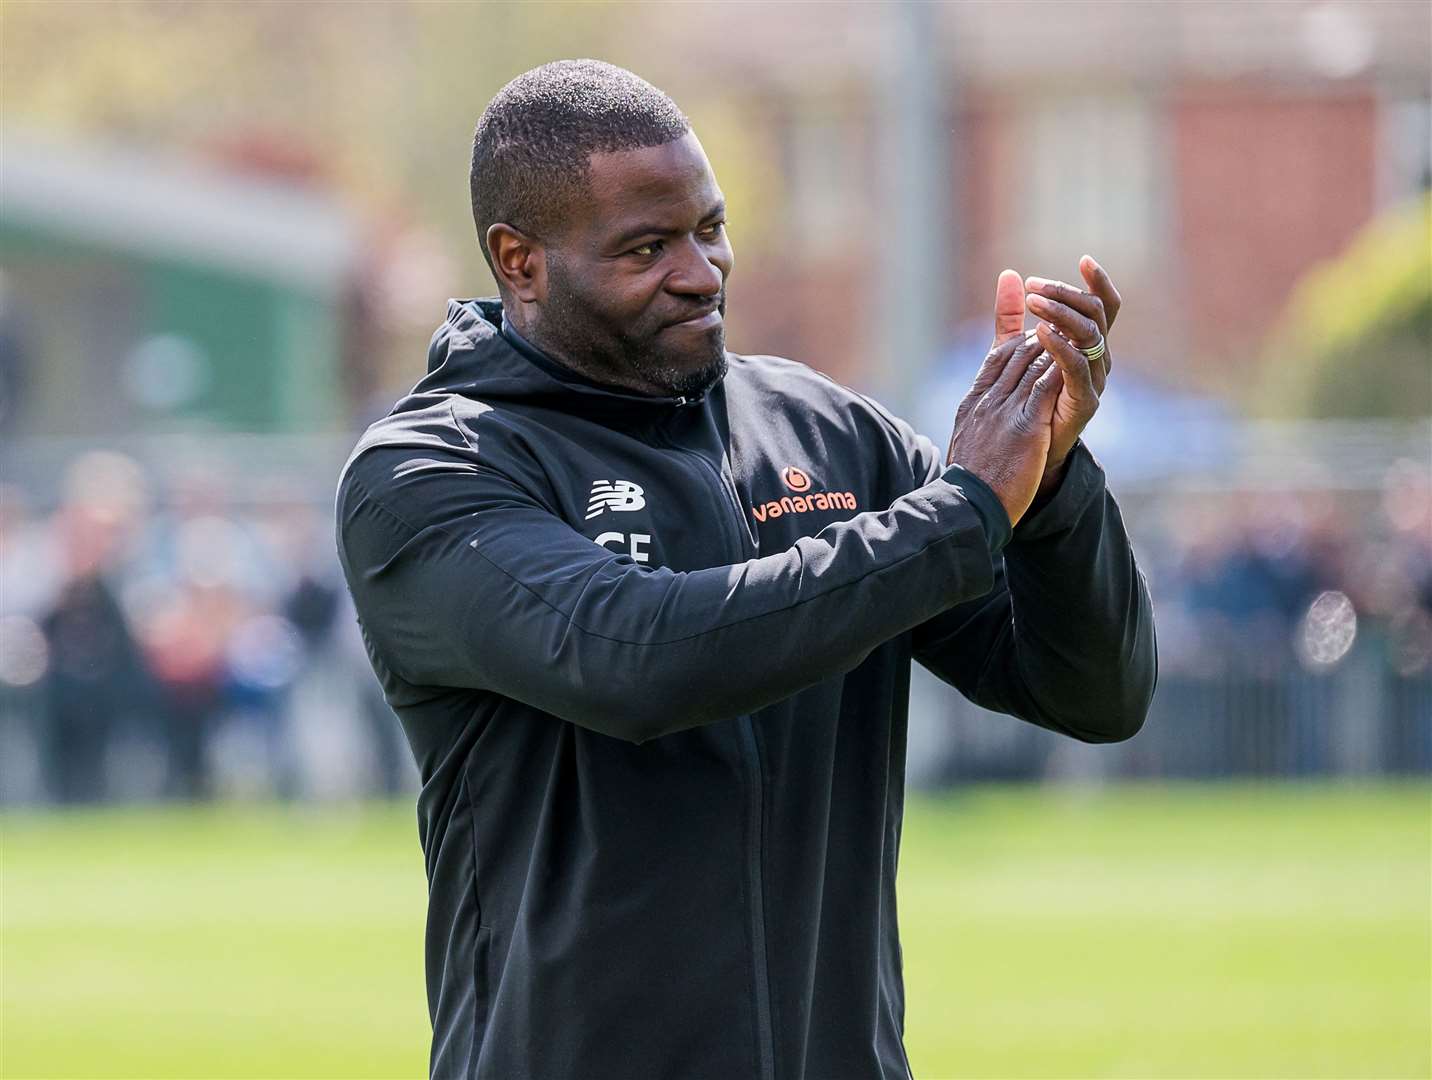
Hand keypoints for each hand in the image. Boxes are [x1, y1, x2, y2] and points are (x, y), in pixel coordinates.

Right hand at [945, 331, 1059, 527]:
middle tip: (1065, 325)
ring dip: (1056, 345)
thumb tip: (982, 418)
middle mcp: (987, 400)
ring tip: (1076, 334)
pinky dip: (1062, 367)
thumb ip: (977, 423)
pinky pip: (1046, 386)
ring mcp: (1005, 411)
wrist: (967, 506)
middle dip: (1042, 336)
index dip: (1017, 339)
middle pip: (1017, 353)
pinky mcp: (1026, 426)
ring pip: (1033, 363)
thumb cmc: (969, 484)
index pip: (996, 358)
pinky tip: (1078, 358)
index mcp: (973, 403)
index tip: (1035, 331)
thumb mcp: (968, 444)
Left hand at [1023, 256, 1120, 487]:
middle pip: (1097, 314)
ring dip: (1062, 313)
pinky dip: (1061, 346)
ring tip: (1034, 302)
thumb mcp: (1012, 351)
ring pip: (1090, 334)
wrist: (1021, 454)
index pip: (1103, 306)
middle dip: (1067, 294)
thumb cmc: (1021, 400)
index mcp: (1086, 345)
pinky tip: (1040, 331)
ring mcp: (1094, 380)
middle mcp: (1097, 359)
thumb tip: (1009, 274)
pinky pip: (1078, 367)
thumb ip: (1010, 316)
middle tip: (1035, 286)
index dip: (1099, 282)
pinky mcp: (1084, 402)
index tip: (1084, 259)